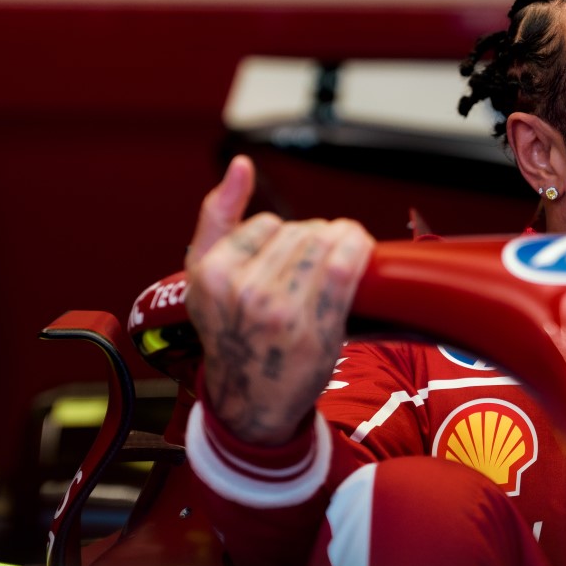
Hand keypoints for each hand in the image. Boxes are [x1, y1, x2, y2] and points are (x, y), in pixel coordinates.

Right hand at [185, 155, 374, 445]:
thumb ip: (217, 216)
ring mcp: (280, 310)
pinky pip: (346, 265)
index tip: (291, 258)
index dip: (286, 236)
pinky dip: (358, 248)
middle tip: (317, 265)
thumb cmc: (231, 334)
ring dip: (341, 241)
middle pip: (300, 232)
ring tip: (341, 255)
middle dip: (315, 240)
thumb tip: (241, 163)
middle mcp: (243, 290)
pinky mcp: (315, 325)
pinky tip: (361, 249)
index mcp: (211, 273)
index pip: (267, 224)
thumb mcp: (204, 276)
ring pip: (324, 243)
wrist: (250, 402)